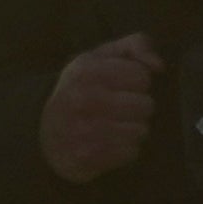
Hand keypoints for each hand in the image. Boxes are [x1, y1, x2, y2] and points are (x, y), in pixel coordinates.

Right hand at [37, 33, 165, 181]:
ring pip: (141, 130)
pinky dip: (125, 149)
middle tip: (120, 108)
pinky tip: (109, 143)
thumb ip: (135, 46)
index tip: (121, 86)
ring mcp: (83, 130)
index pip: (142, 76)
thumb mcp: (101, 57)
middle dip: (137, 107)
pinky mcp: (87, 157)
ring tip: (115, 126)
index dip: (136, 81)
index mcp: (86, 70)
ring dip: (132, 129)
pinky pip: (131, 152)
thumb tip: (158, 66)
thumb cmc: (82, 89)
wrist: (44, 132)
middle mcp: (82, 99)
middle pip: (146, 105)